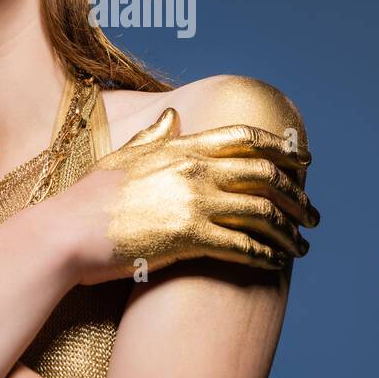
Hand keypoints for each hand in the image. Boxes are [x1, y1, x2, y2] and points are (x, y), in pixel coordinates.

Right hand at [63, 107, 319, 285]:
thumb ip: (154, 135)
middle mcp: (194, 170)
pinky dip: (267, 256)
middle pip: (265, 176)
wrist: (65, 233)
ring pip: (261, 214)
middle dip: (297, 196)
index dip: (282, 149)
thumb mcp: (122, 155)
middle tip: (313, 214)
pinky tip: (278, 264)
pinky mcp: (189, 238)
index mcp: (182, 147)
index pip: (246, 139)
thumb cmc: (88, 198)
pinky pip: (243, 247)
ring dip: (289, 231)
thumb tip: (173, 113)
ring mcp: (193, 203)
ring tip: (303, 246)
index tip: (304, 162)